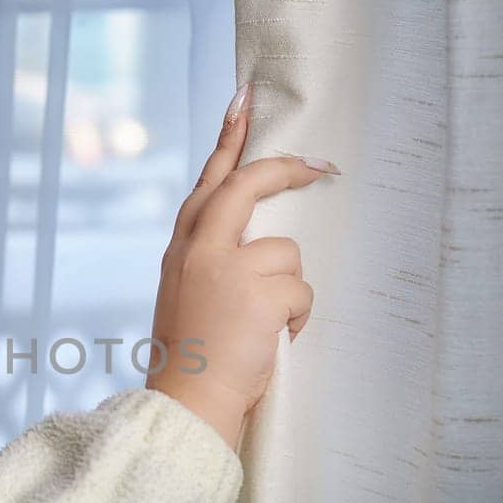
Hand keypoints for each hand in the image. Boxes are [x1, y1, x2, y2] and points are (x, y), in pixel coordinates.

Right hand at [145, 84, 330, 448]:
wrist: (187, 402)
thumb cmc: (193, 355)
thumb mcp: (189, 295)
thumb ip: (213, 259)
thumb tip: (261, 240)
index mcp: (182, 247)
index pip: (208, 180)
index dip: (229, 138)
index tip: (244, 100)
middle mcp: (199, 248)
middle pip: (246, 185)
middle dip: (283, 169)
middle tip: (320, 164)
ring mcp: (228, 266)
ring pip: (287, 254)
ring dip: (287, 292)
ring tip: (261, 328)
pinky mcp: (259, 291)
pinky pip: (301, 292)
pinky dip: (295, 321)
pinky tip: (271, 342)